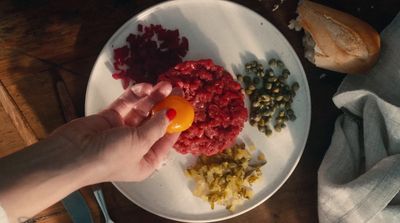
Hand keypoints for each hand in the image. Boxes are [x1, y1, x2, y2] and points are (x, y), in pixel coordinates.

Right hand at [51, 81, 178, 181]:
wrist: (70, 155)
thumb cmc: (109, 157)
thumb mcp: (140, 143)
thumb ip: (157, 126)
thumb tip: (172, 113)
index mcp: (146, 160)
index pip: (166, 139)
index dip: (176, 122)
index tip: (186, 106)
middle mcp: (135, 146)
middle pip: (155, 122)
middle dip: (166, 105)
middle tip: (177, 89)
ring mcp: (122, 130)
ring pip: (141, 110)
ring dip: (153, 97)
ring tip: (164, 84)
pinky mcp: (109, 117)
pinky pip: (126, 104)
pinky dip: (135, 95)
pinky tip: (145, 87)